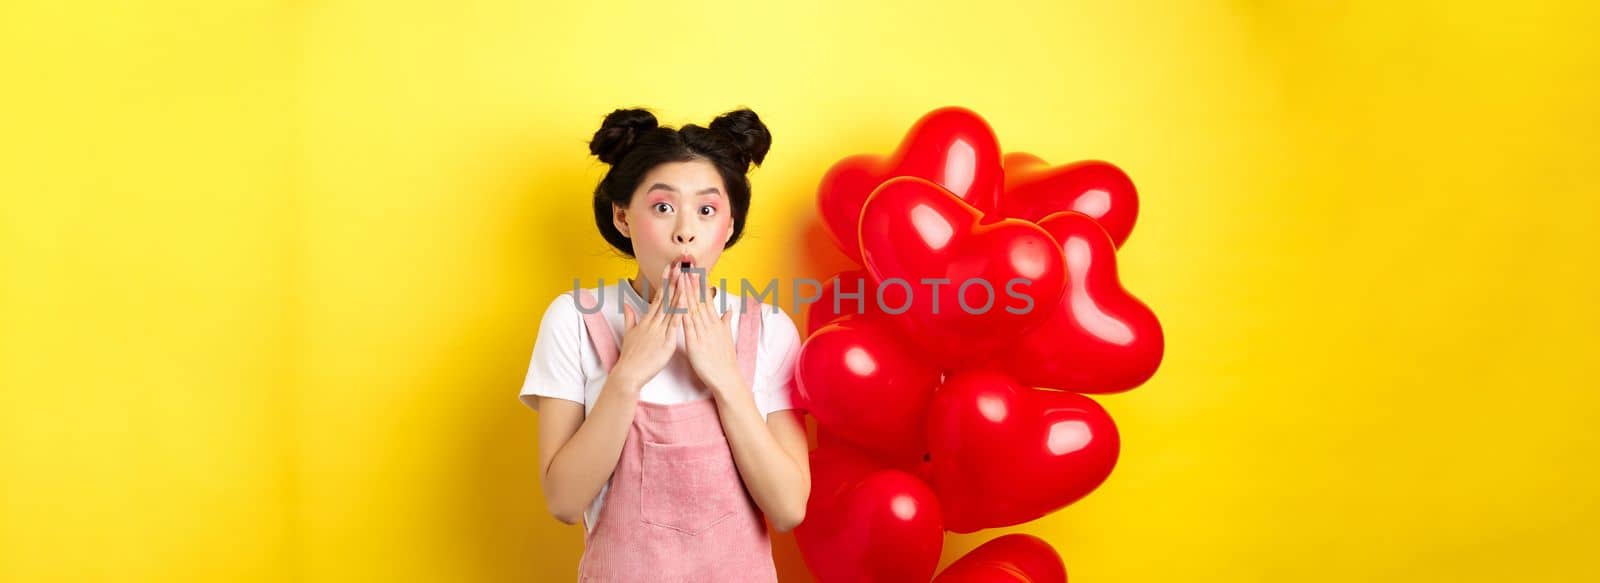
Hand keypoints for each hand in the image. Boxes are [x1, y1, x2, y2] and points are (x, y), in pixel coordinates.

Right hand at [611, 263, 681, 389]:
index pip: (658, 298)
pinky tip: (686, 301)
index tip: (669, 269)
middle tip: (679, 266)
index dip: (665, 283)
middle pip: (665, 299)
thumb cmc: (630, 356)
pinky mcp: (666, 342)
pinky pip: (675, 325)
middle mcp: (653, 323)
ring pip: (671, 308)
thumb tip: (626, 304)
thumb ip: (629, 318)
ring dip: (678, 292)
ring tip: (685, 277)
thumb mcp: (628, 334)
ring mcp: (659, 331)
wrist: (628, 373)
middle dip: (673, 282)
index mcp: (646, 321)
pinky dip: (680, 312)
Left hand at [677, 269, 743, 396]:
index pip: (707, 299)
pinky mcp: (694, 342)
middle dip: (693, 281)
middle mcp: (709, 324)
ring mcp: (702, 332)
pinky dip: (683, 311)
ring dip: (686, 291)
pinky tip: (677, 301)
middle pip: (699, 299)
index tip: (697, 270)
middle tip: (687, 265)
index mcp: (715, 322)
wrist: (726, 378)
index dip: (701, 284)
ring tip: (681, 276)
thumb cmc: (725, 360)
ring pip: (693, 308)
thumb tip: (728, 309)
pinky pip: (687, 324)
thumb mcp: (726, 337)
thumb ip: (725, 322)